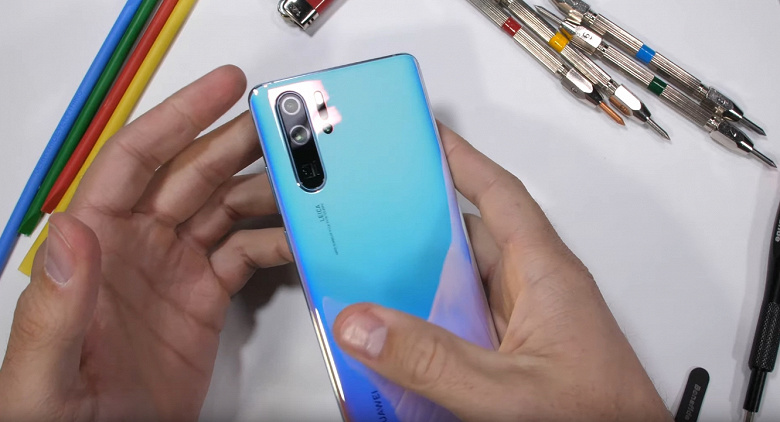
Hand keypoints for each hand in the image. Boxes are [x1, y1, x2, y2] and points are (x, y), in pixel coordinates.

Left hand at [0, 66, 290, 420]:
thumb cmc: (60, 418)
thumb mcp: (43, 375)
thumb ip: (56, 305)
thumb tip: (72, 232)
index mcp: (96, 246)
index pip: (136, 161)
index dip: (178, 117)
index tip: (219, 90)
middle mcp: (138, 247)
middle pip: (191, 175)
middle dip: (235, 141)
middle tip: (279, 120)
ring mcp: (176, 270)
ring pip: (225, 208)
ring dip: (262, 186)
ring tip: (301, 172)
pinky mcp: (206, 299)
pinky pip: (246, 254)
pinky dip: (274, 240)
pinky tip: (296, 234)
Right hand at [334, 124, 671, 420]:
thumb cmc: (602, 418)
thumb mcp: (506, 389)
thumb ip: (433, 360)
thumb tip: (367, 325)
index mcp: (545, 275)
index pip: (500, 196)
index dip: (462, 159)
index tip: (425, 134)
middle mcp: (532, 291)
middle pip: (466, 240)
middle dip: (419, 229)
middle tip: (371, 219)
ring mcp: (520, 322)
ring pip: (459, 285)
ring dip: (420, 287)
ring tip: (373, 291)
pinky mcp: (511, 351)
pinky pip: (460, 324)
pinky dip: (429, 327)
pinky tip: (402, 345)